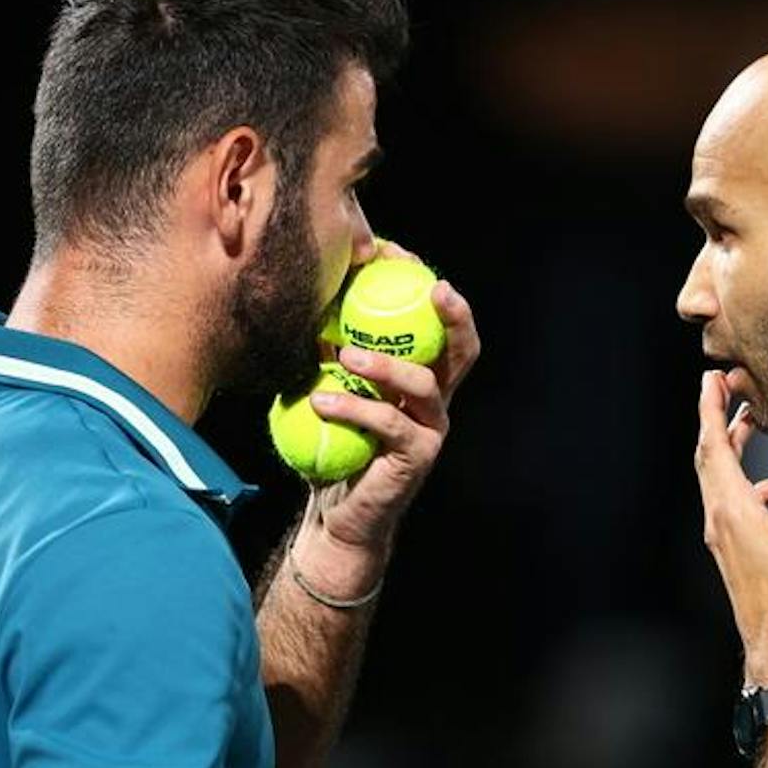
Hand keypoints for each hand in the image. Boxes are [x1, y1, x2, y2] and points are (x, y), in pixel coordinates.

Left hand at [298, 244, 480, 584]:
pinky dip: (353, 408)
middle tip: (432, 286)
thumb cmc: (335, 449)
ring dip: (387, 363)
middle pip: (464, 349)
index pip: (439, 324)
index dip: (425, 284)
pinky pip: (388, 424)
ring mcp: (431, 430)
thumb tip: (304, 299)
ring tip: (347, 352)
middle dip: (454, 313)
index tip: (394, 251)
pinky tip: (321, 398)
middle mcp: (437, 401)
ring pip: (425, 385)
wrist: (337, 516)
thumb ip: (329, 352)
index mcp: (423, 378)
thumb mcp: (331, 389)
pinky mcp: (416, 458)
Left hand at [693, 370, 767, 686]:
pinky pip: (732, 505)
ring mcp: (723, 539)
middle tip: (727, 391)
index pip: (714, 445)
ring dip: (733, 451)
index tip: (711, 379)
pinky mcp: (734, 554)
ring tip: (754, 430)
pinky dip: (749, 484)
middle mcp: (719, 521)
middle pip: (709, 459)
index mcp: (733, 509)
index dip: (712, 408)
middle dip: (717, 422)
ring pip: (720, 482)